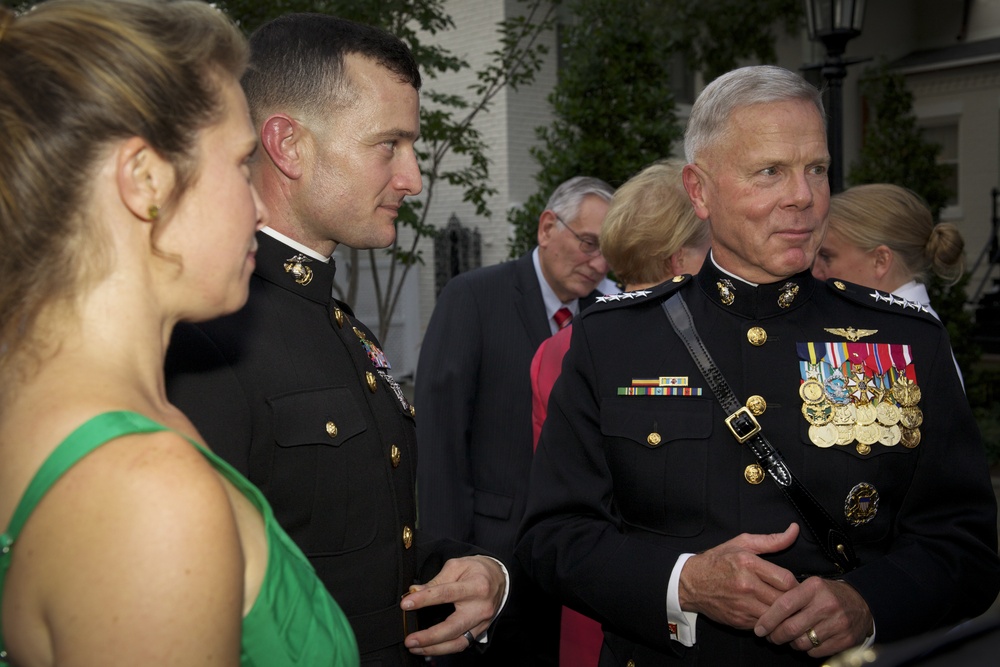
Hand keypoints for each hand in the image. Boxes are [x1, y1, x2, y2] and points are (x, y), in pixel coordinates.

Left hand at [400, 555, 505, 655]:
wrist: (499, 578)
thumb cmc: (477, 570)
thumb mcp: (457, 566)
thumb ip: (436, 580)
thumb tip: (415, 592)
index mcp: (476, 586)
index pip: (446, 594)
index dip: (424, 599)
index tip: (406, 603)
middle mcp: (481, 608)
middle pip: (453, 627)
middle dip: (429, 637)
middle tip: (410, 640)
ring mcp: (482, 622)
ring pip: (458, 642)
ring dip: (435, 648)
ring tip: (415, 647)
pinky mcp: (480, 631)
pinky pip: (462, 644)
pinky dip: (445, 649)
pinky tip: (430, 648)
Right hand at [678, 523, 800, 629]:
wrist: (690, 583)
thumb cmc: (717, 561)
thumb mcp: (742, 544)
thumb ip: (771, 540)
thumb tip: (794, 530)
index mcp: (748, 563)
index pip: (787, 580)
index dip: (796, 585)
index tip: (795, 585)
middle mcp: (746, 585)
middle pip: (784, 600)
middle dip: (792, 601)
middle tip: (795, 599)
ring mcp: (742, 605)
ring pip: (776, 616)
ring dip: (782, 614)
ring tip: (784, 609)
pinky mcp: (738, 621)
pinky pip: (764, 625)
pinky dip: (769, 622)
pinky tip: (768, 614)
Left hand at [754, 576, 872, 656]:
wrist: (863, 603)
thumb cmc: (828, 594)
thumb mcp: (811, 586)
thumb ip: (790, 595)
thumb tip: (764, 611)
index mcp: (814, 588)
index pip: (784, 605)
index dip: (768, 619)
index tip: (759, 628)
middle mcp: (826, 605)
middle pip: (791, 628)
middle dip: (776, 636)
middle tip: (771, 637)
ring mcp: (837, 623)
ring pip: (802, 642)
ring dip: (791, 644)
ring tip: (790, 638)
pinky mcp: (845, 639)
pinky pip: (816, 651)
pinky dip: (808, 649)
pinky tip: (808, 641)